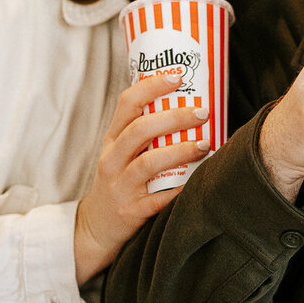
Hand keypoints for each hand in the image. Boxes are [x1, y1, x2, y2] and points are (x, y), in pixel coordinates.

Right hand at [73, 71, 210, 284]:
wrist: (98, 226)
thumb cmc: (120, 180)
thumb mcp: (121, 153)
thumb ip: (145, 131)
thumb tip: (189, 102)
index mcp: (112, 139)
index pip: (127, 104)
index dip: (152, 86)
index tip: (178, 76)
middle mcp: (112, 160)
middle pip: (140, 131)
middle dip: (174, 118)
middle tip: (203, 112)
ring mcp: (120, 186)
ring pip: (148, 164)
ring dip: (181, 151)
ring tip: (205, 144)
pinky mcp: (131, 211)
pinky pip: (158, 199)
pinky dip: (180, 189)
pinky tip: (198, 180)